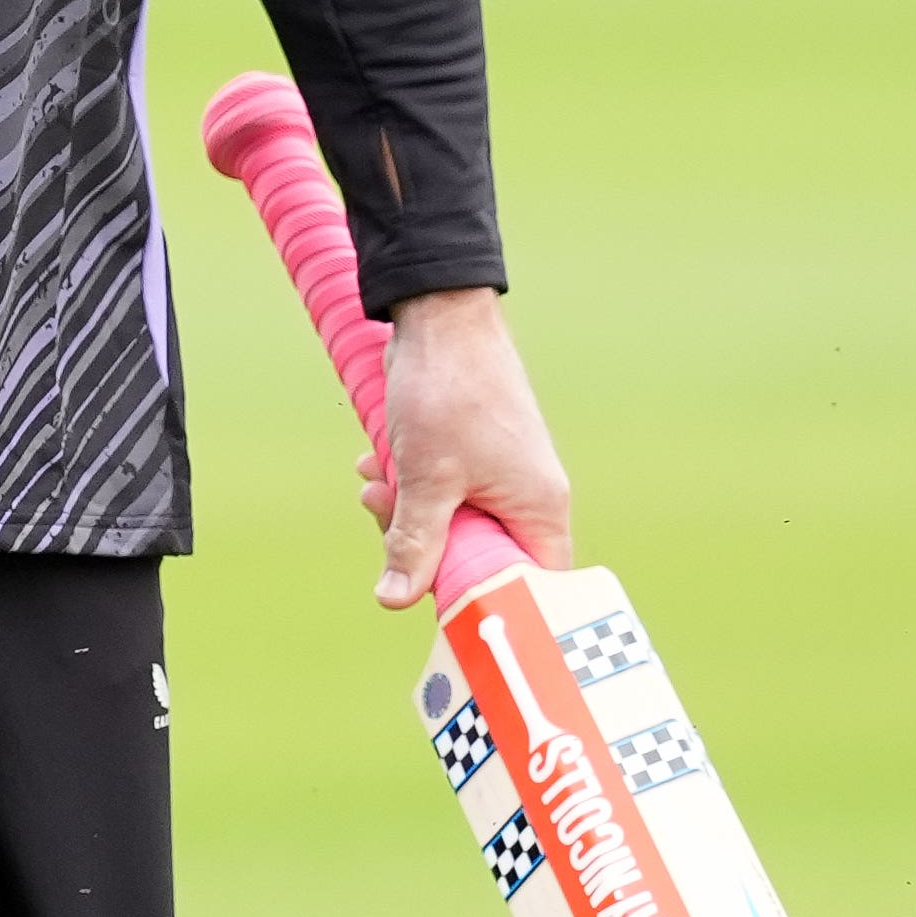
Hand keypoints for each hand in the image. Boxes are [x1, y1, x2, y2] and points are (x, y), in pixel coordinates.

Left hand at [374, 287, 575, 609]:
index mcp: (540, 510)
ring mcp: (501, 476)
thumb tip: (395, 599)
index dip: (484, 600)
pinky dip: (406, 485)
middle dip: (424, 546)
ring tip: (374, 485)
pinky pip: (441, 493)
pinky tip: (375, 465)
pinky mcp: (472, 456)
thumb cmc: (449, 394)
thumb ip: (415, 542)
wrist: (439, 316)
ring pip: (451, 524)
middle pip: (479, 558)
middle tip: (386, 519)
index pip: (529, 585)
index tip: (434, 600)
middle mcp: (529, 497)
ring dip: (405, 512)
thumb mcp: (427, 478)